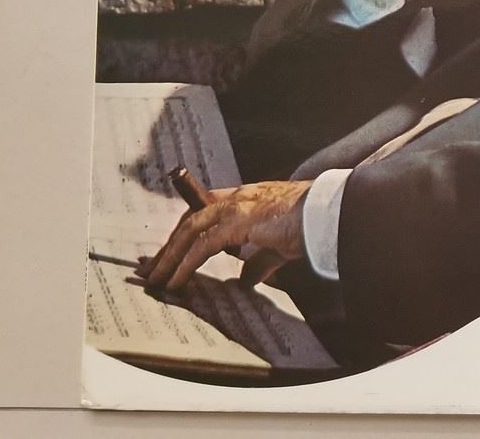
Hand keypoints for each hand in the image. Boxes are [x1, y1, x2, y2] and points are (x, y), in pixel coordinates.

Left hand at [138, 180, 311, 291]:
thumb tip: (245, 279)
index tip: (171, 253)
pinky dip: (184, 265)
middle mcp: (236, 198)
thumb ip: (259, 261)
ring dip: (169, 258)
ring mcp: (235, 207)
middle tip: (152, 269)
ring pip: (189, 231)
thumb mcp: (279, 244)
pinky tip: (175, 282)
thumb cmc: (311, 222)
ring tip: (156, 280)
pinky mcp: (236, 222)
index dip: (186, 233)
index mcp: (247, 198)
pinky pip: (200, 246)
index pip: (205, 211)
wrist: (327, 212)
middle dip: (169, 246)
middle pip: (190, 220)